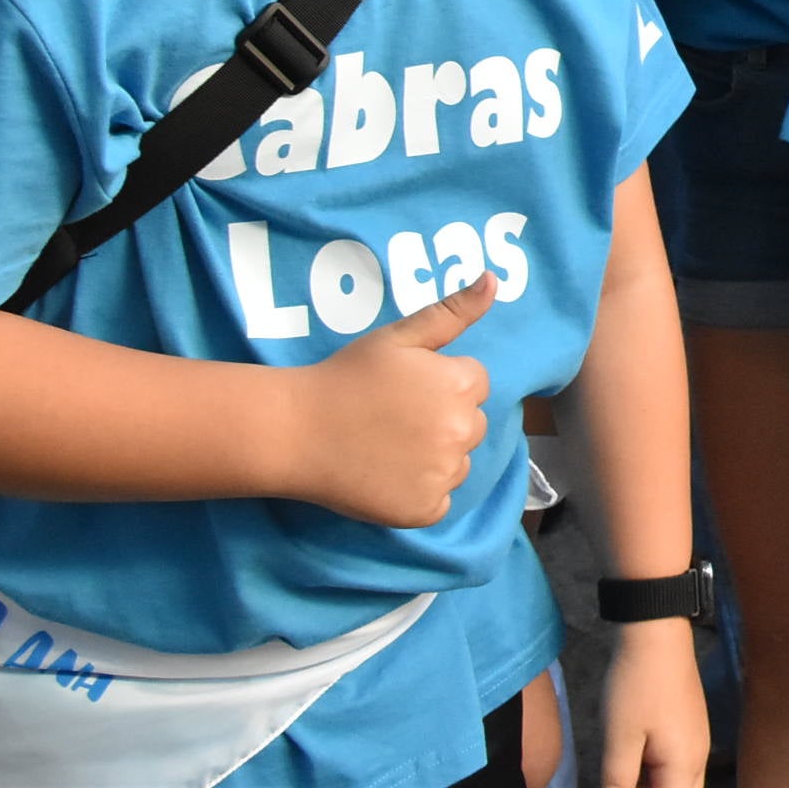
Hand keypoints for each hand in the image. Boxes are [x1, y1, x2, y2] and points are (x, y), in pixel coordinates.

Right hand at [287, 273, 494, 525]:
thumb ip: (453, 311)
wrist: (294, 431)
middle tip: (392, 419)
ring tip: (385, 447)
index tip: (404, 390)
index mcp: (462, 385)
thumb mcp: (398, 336)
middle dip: (443, 420)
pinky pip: (439, 500)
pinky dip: (418, 493)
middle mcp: (462, 430)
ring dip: (434, 458)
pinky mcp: (424, 509)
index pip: (476, 384)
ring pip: (457, 463)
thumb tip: (494, 279)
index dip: (440, 385)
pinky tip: (385, 477)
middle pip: (471, 425)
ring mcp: (444, 473)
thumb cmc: (345, 378)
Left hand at [596, 621, 708, 787]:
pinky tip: (634, 769)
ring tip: (626, 777)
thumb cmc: (637, 687)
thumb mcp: (619, 741)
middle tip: (627, 781)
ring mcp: (697, 739)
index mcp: (685, 766)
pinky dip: (659, 776)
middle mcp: (699, 757)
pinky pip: (679, 765)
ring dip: (658, 785)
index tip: (623, 785)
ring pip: (682, 782)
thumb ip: (618, 783)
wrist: (657, 632)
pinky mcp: (689, 725)